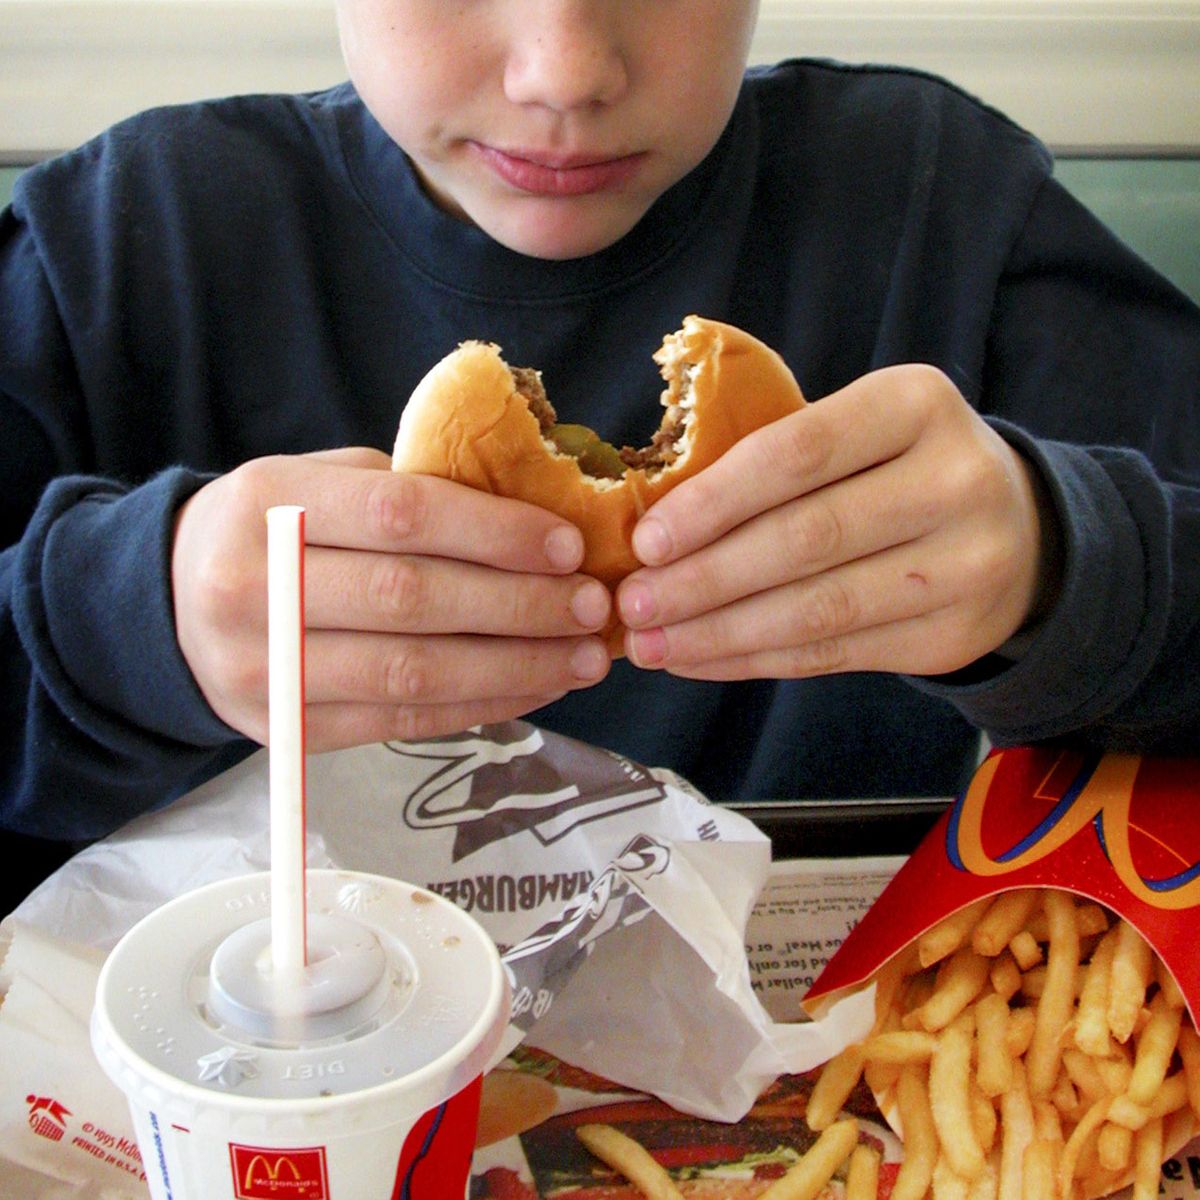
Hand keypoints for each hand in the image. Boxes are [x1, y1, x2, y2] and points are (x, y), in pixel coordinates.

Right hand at [172, 448, 610, 747]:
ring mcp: (265, 668)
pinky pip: (400, 721)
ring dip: (515, 667)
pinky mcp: (286, 729)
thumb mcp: (313, 482)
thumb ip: (400, 492)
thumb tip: (525, 518)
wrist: (171, 608)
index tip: (566, 546)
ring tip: (584, 658)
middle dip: (519, 605)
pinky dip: (478, 706)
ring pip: (413, 673)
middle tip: (593, 607)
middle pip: (412, 600)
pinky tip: (534, 687)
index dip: (492, 532)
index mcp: (268, 504)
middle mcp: (256, 587)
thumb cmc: (271, 530)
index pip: (399, 516)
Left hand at [615, 364, 1057, 679]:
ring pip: (817, 610)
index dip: (712, 502)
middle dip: (702, 580)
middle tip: (633, 605)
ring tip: (653, 644)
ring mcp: (965, 566)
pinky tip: (701, 658)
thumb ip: (775, 461)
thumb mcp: (858, 430)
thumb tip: (655, 530)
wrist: (1018, 527)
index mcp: (915, 404)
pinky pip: (834, 655)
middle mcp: (954, 481)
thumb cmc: (898, 467)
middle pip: (804, 540)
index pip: (796, 454)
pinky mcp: (953, 635)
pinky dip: (755, 660)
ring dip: (718, 632)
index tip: (647, 542)